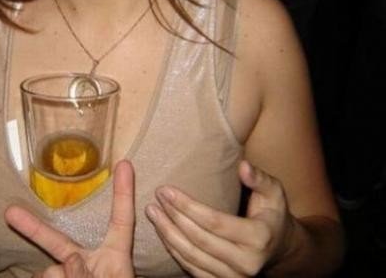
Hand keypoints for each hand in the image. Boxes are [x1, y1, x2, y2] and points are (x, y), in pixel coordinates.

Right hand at [5, 160, 135, 277]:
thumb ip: (89, 272)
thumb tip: (70, 260)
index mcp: (115, 257)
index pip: (121, 220)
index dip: (124, 192)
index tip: (126, 163)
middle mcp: (91, 261)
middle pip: (60, 239)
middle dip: (33, 226)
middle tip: (9, 211)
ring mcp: (72, 274)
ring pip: (51, 271)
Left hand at [146, 161, 294, 276]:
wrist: (279, 249)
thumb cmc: (271, 214)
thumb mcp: (273, 193)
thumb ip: (259, 178)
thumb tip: (243, 165)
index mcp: (259, 238)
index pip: (214, 222)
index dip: (187, 206)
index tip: (166, 190)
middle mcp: (247, 263)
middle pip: (199, 239)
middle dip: (173, 217)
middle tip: (155, 198)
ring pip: (192, 257)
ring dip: (167, 234)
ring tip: (152, 212)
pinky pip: (191, 269)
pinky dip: (173, 250)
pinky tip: (162, 232)